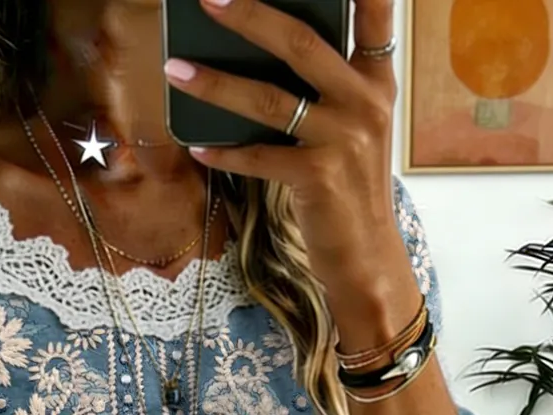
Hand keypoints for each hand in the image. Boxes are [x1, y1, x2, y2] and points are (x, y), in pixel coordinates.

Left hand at [164, 0, 404, 298]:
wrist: (365, 253)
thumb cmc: (349, 184)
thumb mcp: (354, 126)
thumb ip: (328, 85)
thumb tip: (260, 51)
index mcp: (376, 80)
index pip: (374, 14)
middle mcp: (365, 102)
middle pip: (301, 43)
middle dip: (250, 15)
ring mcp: (344, 140)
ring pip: (269, 100)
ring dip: (215, 84)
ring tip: (175, 68)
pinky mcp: (319, 177)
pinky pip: (259, 157)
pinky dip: (225, 153)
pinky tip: (198, 148)